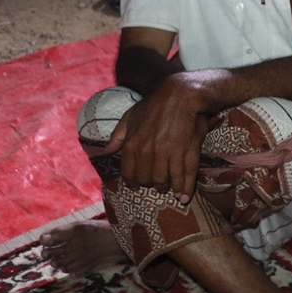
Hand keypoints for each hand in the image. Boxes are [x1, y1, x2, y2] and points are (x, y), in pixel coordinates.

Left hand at [106, 74, 209, 203]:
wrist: (179, 95)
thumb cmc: (154, 105)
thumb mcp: (130, 116)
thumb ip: (117, 136)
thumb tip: (107, 152)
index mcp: (131, 145)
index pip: (129, 174)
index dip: (134, 182)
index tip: (138, 185)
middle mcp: (146, 152)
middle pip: (147, 179)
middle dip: (152, 184)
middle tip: (158, 184)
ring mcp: (165, 153)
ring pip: (164, 180)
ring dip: (167, 188)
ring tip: (170, 189)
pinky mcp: (183, 151)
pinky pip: (182, 175)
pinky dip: (184, 188)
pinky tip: (183, 197)